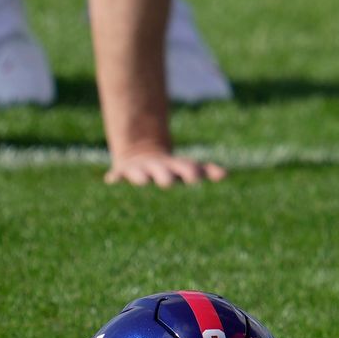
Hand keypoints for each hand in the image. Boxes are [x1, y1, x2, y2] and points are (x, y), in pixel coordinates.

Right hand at [104, 149, 226, 186]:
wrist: (143, 155)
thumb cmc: (171, 170)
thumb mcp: (187, 169)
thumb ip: (205, 171)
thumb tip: (226, 175)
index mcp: (176, 167)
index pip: (185, 168)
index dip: (189, 173)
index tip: (195, 180)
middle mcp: (159, 167)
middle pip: (162, 171)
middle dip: (165, 176)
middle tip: (168, 182)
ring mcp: (140, 169)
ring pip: (141, 173)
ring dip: (142, 177)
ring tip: (143, 181)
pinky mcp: (123, 171)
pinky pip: (118, 174)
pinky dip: (116, 176)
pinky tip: (112, 180)